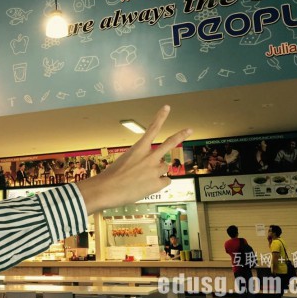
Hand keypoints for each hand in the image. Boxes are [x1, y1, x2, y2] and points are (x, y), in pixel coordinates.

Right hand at [76, 105, 191, 213]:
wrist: (107, 190)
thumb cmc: (111, 176)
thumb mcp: (124, 161)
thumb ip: (140, 161)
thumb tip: (154, 168)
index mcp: (139, 148)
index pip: (152, 128)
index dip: (160, 117)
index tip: (167, 107)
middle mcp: (149, 157)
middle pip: (169, 143)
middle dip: (181, 135)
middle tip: (190, 129)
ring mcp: (155, 170)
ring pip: (164, 167)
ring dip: (158, 171)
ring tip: (143, 178)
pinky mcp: (157, 184)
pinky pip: (166, 181)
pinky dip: (159, 184)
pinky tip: (147, 186)